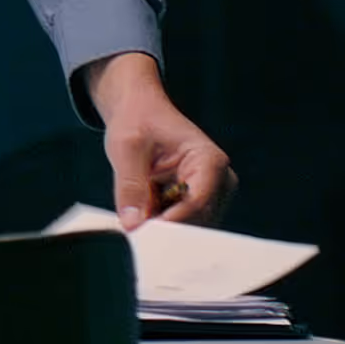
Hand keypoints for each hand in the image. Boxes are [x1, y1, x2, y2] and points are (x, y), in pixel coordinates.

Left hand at [83, 52, 233, 228]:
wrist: (139, 111)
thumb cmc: (137, 121)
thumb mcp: (126, 148)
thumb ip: (130, 185)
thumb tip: (133, 224)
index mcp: (209, 160)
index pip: (197, 201)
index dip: (171, 221)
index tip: (143, 232)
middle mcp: (218, 180)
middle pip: (197, 219)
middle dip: (165, 227)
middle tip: (133, 232)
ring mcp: (210, 194)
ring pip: (188, 226)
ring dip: (160, 226)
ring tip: (134, 218)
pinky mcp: (195, 203)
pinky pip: (179, 223)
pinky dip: (158, 222)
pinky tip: (140, 214)